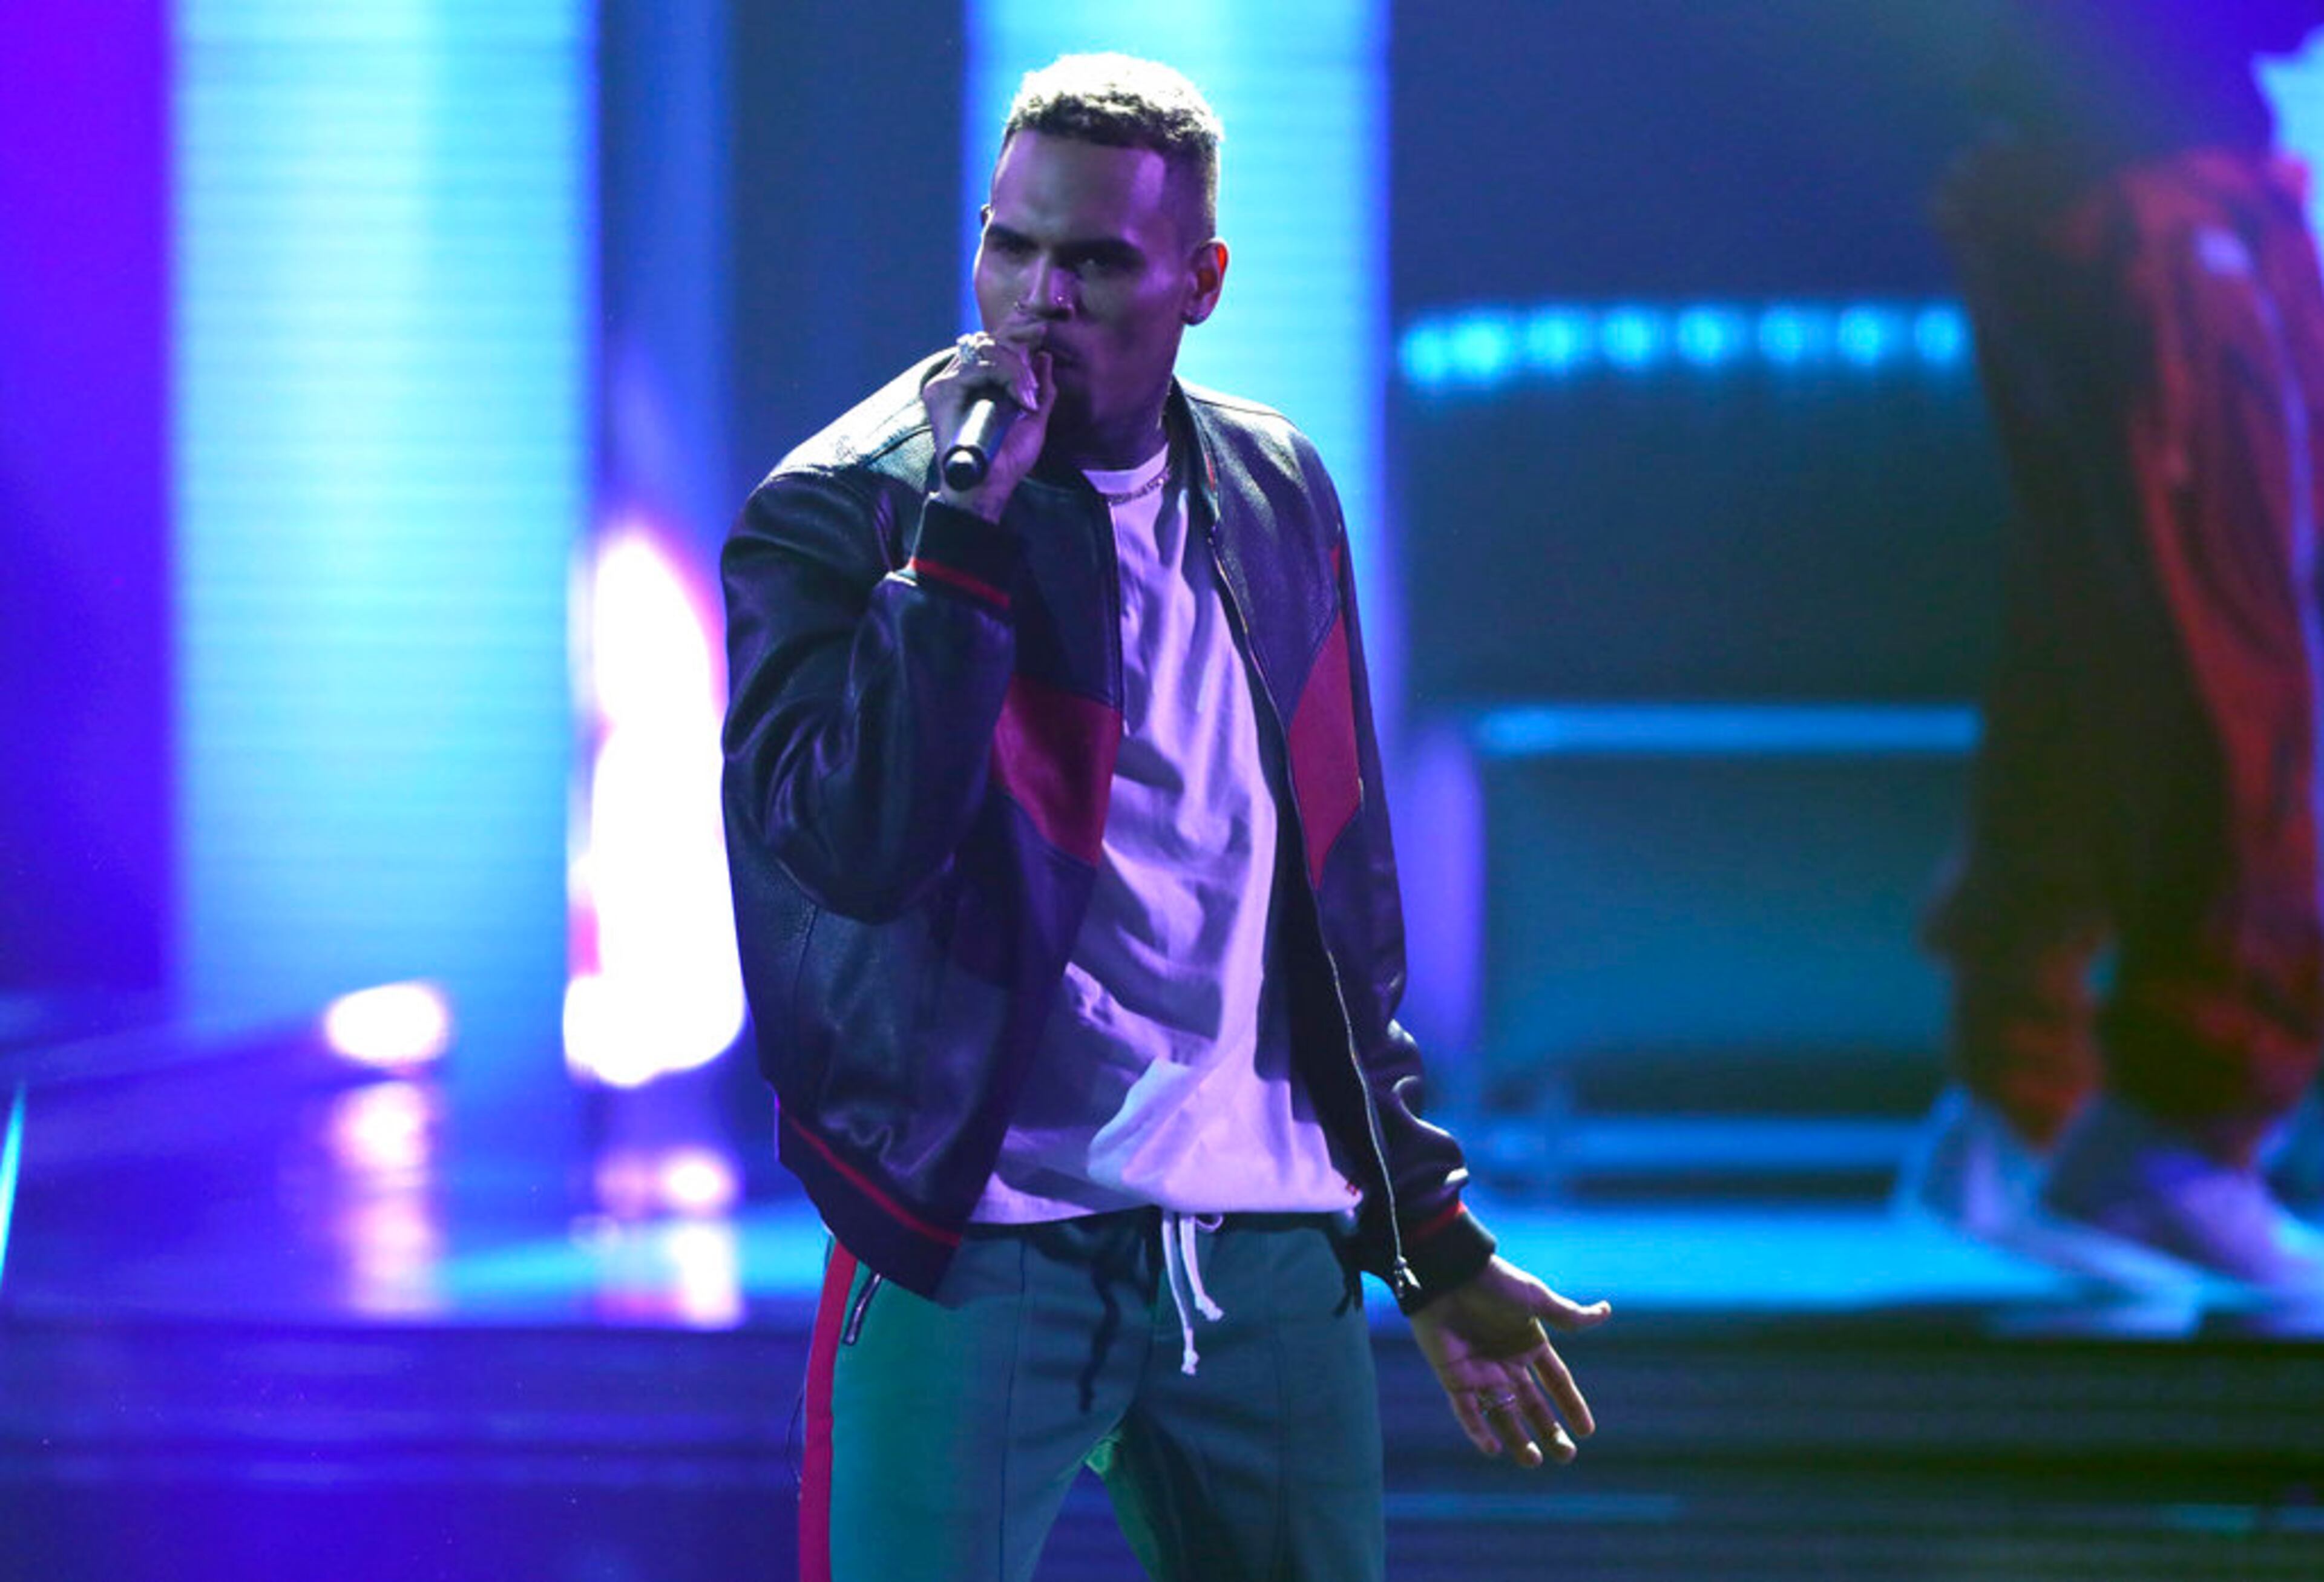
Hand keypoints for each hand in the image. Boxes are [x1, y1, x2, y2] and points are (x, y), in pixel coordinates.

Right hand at [924, 331, 1054, 521]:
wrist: (989, 487)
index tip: (1044, 330)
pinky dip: (1005, 375)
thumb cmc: (1008, 459)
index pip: (994, 342)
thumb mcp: (1033, 419)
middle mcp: (960, 377)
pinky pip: (976, 366)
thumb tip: (1045, 357)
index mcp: (977, 381)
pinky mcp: (942, 391)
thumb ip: (1040, 389)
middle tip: (1039, 362)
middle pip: (989, 338)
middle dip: (1020, 343)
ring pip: (985, 348)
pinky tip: (1020, 398)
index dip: (1019, 332)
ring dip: (1015, 367)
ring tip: (1028, 396)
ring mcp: (948, 383)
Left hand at [1408, 1255, 1609, 1468]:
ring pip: (1502, 1413)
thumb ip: (1569, 1314)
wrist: (1448, 1274)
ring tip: (1533, 1461)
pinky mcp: (1453, 1376)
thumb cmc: (1493, 1281)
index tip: (1587, 1431)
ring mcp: (1480, 1370)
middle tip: (1566, 1455)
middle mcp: (1506, 1361)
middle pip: (1532, 1404)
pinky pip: (1467, 1410)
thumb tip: (1606, 1311)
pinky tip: (1493, 1449)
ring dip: (1516, 1438)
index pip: (1556, 1381)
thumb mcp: (1536, 1298)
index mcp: (1528, 1342)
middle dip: (1548, 1430)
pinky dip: (1478, 1430)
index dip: (1572, 1405)